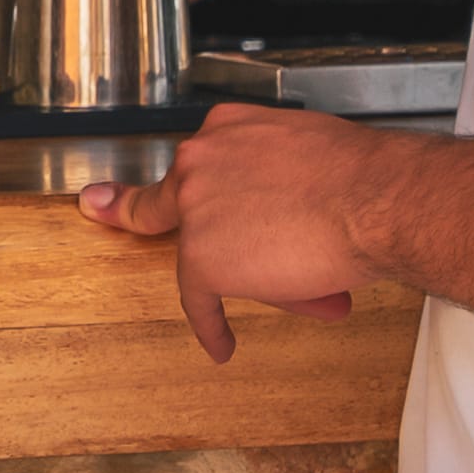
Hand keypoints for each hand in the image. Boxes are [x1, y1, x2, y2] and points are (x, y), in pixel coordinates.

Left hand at [79, 99, 414, 362]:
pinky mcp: (201, 257)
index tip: (100, 202)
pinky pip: (199, 300)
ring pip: (210, 256)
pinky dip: (211, 326)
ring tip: (306, 274)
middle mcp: (200, 162)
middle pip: (192, 211)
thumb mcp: (306, 150)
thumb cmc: (361, 176)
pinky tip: (221, 343)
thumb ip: (276, 175)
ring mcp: (195, 210)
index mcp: (226, 129)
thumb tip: (285, 221)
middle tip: (235, 247)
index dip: (164, 192)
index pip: (193, 166)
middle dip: (219, 235)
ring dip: (256, 272)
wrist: (373, 201)